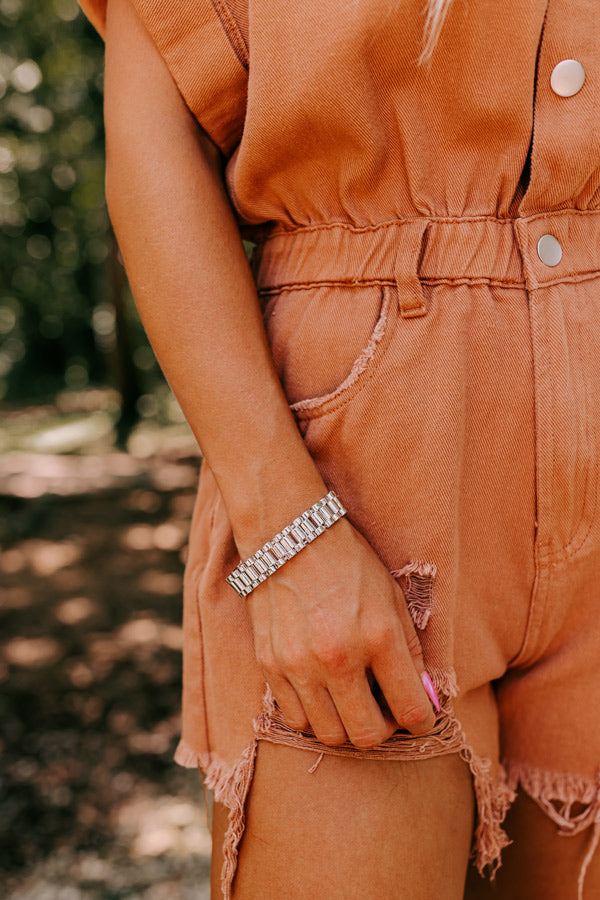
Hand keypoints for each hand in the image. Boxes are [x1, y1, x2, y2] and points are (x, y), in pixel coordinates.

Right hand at [244, 515, 436, 749]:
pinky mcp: (270, 666)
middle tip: (384, 711)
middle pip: (367, 736)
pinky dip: (314, 715)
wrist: (290, 536)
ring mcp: (299, 665)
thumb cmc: (349, 563)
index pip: (411, 710)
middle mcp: (338, 657)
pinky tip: (323, 691)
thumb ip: (412, 653)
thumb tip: (425, 699)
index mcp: (378, 636)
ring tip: (352, 700)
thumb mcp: (393, 599)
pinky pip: (296, 718)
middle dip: (383, 731)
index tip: (419, 717)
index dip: (422, 722)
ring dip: (347, 725)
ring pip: (329, 734)